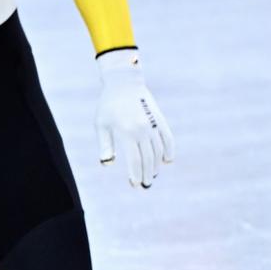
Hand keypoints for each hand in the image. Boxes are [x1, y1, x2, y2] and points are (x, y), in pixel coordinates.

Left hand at [95, 48, 173, 188]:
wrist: (124, 83)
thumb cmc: (108, 105)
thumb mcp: (101, 125)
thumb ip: (105, 145)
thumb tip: (107, 164)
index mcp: (126, 132)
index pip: (134, 160)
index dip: (135, 174)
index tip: (135, 185)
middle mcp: (142, 130)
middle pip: (148, 159)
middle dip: (146, 174)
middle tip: (145, 186)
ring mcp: (153, 125)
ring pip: (159, 151)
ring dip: (156, 166)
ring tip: (152, 175)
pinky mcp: (160, 120)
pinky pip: (168, 139)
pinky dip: (169, 151)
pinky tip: (166, 161)